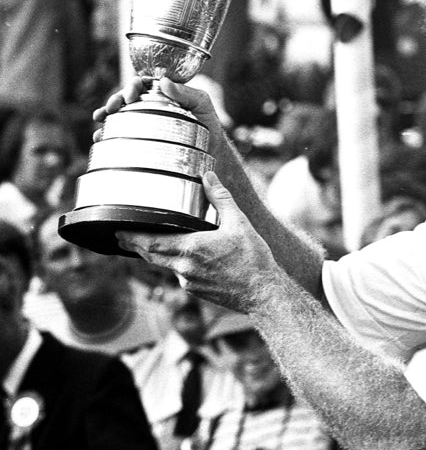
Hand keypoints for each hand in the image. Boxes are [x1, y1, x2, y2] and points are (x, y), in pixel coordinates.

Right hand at [93, 77, 225, 153]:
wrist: (211, 153)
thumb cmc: (208, 124)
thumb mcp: (202, 104)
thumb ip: (186, 92)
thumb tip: (163, 81)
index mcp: (164, 94)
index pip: (143, 84)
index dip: (132, 86)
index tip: (130, 96)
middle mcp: (152, 106)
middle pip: (127, 98)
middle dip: (115, 99)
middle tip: (112, 108)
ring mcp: (146, 123)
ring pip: (121, 114)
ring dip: (106, 114)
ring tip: (100, 119)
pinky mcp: (143, 140)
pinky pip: (121, 134)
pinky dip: (108, 134)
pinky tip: (100, 137)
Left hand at [116, 171, 277, 313]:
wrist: (262, 292)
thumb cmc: (252, 258)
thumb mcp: (239, 223)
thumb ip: (220, 198)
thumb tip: (209, 177)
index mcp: (192, 249)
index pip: (152, 243)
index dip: (133, 238)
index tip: (118, 231)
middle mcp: (185, 268)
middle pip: (151, 256)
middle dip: (135, 246)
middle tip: (121, 237)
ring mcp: (189, 282)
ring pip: (165, 265)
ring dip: (155, 254)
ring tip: (149, 243)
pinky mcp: (197, 291)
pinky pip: (180, 274)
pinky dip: (176, 264)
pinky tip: (186, 258)